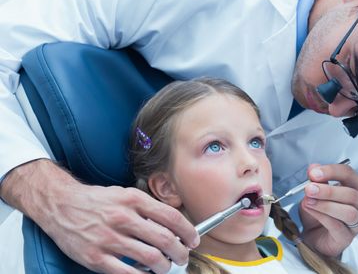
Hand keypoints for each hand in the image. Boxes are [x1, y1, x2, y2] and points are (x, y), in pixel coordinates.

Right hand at [0, 160, 198, 273]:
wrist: (61, 205)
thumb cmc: (96, 201)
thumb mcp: (125, 194)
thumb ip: (147, 208)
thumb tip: (173, 225)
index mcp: (133, 200)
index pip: (171, 217)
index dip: (188, 232)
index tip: (193, 240)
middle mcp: (123, 218)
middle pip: (165, 240)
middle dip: (180, 253)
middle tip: (182, 257)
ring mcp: (109, 239)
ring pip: (151, 258)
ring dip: (165, 266)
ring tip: (165, 266)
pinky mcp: (97, 257)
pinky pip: (128, 273)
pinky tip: (146, 273)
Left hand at [299, 162, 357, 257]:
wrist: (313, 234)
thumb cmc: (319, 209)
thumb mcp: (314, 190)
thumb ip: (316, 179)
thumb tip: (313, 168)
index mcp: (357, 186)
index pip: (349, 174)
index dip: (331, 171)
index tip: (313, 173)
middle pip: (352, 194)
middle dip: (328, 191)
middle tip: (309, 189)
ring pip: (349, 212)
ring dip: (326, 205)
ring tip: (308, 201)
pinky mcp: (348, 238)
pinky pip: (338, 227)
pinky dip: (322, 217)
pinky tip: (310, 210)